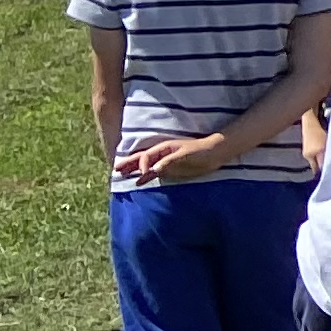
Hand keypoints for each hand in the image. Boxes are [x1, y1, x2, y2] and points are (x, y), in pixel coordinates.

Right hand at [117, 130, 233, 186]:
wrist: (214, 154)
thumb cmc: (201, 152)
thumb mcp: (185, 156)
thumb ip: (169, 162)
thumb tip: (153, 169)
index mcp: (163, 148)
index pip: (146, 157)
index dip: (142, 165)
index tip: (143, 174)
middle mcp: (161, 154)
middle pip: (140, 158)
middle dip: (128, 163)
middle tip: (115, 169)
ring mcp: (164, 162)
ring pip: (144, 165)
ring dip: (132, 169)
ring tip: (120, 174)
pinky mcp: (170, 169)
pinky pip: (154, 173)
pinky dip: (145, 177)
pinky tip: (139, 182)